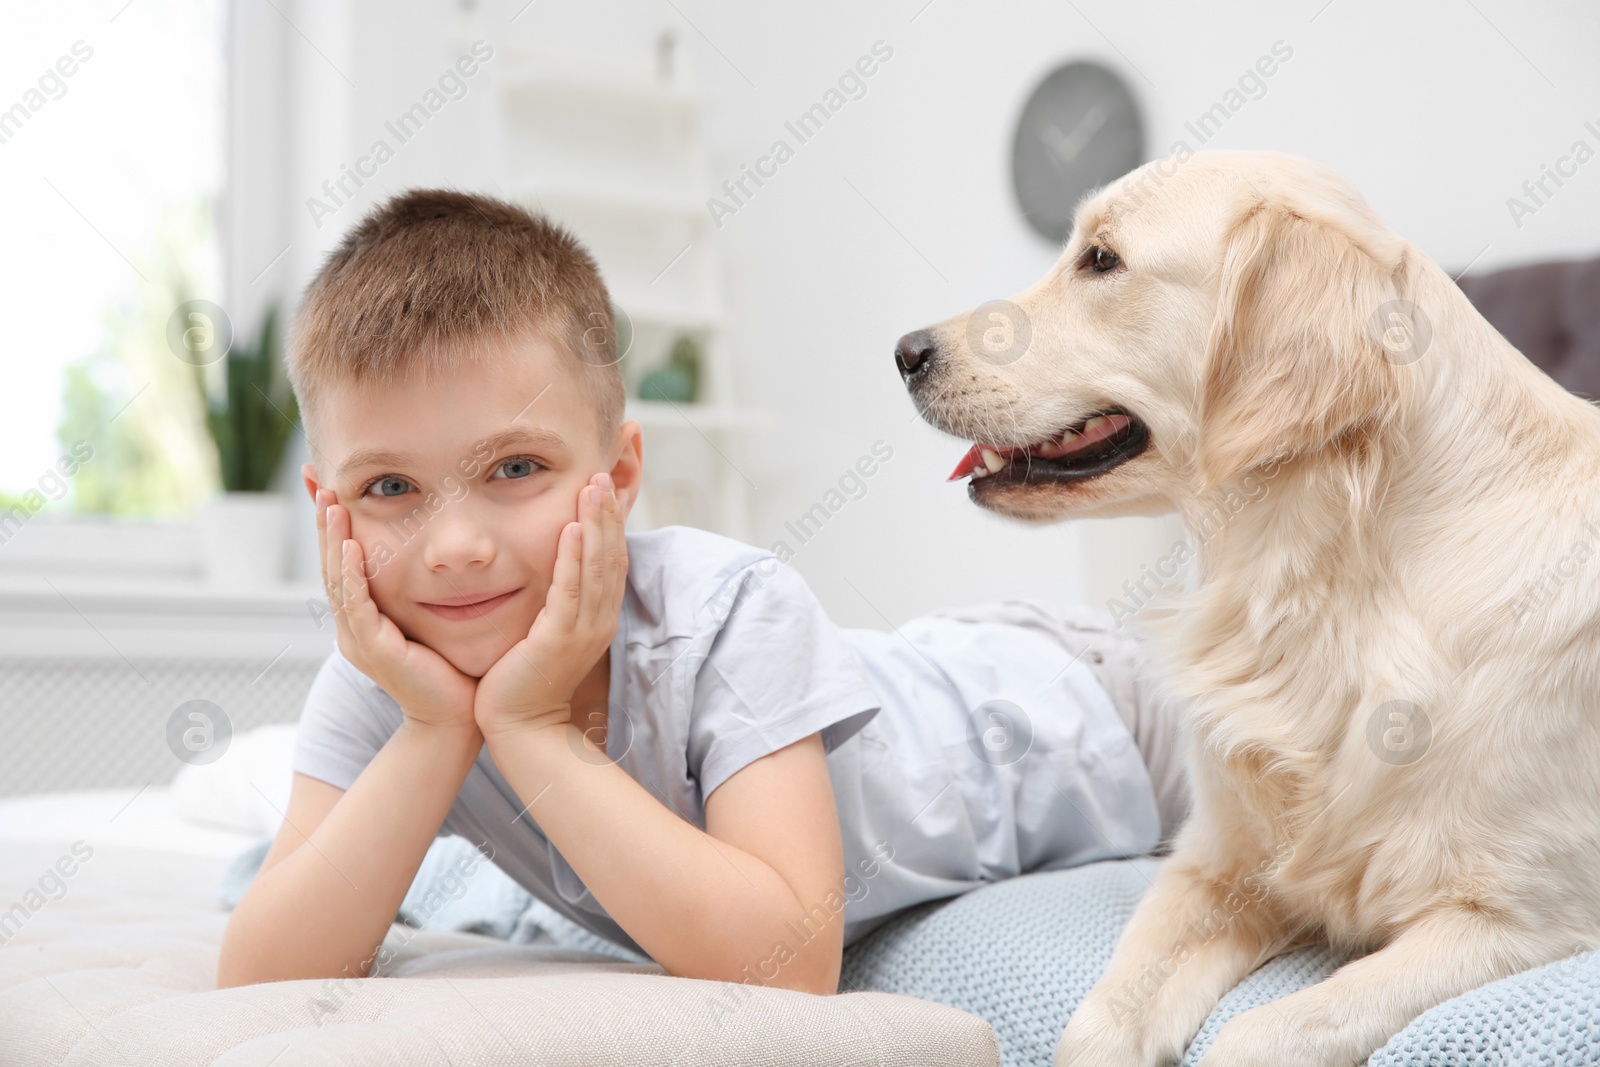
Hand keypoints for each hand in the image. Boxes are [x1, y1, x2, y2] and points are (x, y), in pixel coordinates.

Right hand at [317, 489, 479, 732]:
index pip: (342, 560)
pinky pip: (357, 605)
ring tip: (331, 503)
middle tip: (317, 479)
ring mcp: (359, 640)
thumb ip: (425, 588)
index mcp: (364, 618)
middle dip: (325, 521)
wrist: (458, 718)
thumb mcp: (433, 617)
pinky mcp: (374, 651)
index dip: (333, 523)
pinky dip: (351, 574)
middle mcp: (353, 627)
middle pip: (331, 563)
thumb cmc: (454, 668)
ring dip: (333, 539)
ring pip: (337, 580)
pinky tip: (351, 545)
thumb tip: (438, 552)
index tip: (326, 482)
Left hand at [474, 473, 627, 739]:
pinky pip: (571, 592)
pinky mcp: (559, 640)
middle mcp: (598, 621)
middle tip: (604, 472)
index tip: (604, 486)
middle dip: (608, 512)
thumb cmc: (524, 682)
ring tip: (593, 486)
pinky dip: (573, 559)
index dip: (611, 522)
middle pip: (611, 556)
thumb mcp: (546, 633)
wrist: (520, 730)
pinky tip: (572, 529)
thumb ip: (554, 602)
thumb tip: (551, 571)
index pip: (611, 560)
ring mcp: (583, 631)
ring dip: (596, 524)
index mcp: (598, 618)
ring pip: (597, 568)